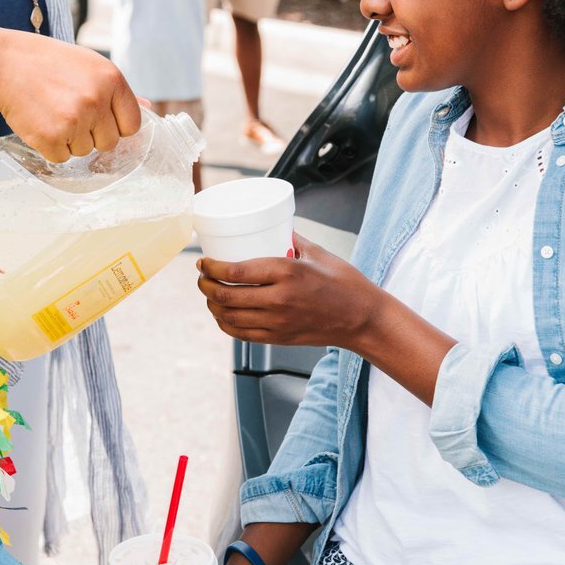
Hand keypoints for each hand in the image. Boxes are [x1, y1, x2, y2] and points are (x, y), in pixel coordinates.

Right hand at [0, 35, 141, 162]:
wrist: (4, 64)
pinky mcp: (51, 137)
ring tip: (52, 113)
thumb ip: (117, 91)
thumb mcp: (89, 65)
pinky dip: (50, 147)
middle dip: (92, 135)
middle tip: (69, 113)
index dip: (116, 126)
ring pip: (85, 151)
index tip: (100, 119)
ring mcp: (74, 120)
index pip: (132, 125)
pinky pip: (62, 158)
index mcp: (112, 80)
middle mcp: (96, 100)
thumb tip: (147, 107)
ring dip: (69, 140)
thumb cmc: (48, 63)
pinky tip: (40, 123)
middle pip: (109, 143)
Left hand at [196, 234, 377, 349]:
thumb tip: (273, 226)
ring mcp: (277, 323)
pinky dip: (225, 324)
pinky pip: (242, 334)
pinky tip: (222, 315)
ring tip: (209, 293)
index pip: (235, 272)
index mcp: (287, 273)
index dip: (211, 268)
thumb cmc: (344, 282)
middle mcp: (279, 300)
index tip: (203, 261)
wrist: (362, 318)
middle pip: (226, 296)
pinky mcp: (279, 338)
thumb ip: (291, 238)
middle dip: (205, 285)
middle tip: (202, 276)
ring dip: (212, 305)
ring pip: (229, 318)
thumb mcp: (317, 253)